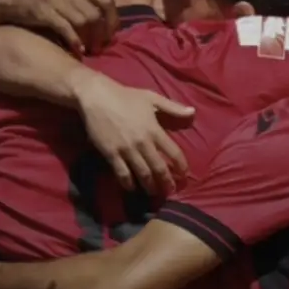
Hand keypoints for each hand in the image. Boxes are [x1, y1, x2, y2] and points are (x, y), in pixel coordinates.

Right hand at [0, 0, 117, 54]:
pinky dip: (75, 42)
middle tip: (99, 48)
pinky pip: (66, 28)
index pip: (106, 0)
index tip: (110, 36)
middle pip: (96, 14)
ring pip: (84, 21)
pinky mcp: (42, 10)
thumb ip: (82, 0)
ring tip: (89, 50)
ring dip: (89, 40)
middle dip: (101, 35)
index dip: (112, 21)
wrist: (4, 0)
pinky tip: (77, 51)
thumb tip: (105, 19)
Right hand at [73, 72, 194, 194]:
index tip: (184, 176)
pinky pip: (122, 174)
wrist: (96, 96)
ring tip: (154, 193)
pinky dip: (128, 184)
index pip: (174, 153)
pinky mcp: (111, 154)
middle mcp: (143, 142)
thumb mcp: (152, 98)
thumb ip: (173, 108)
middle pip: (159, 168)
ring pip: (142, 174)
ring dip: (150, 187)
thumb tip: (193, 113)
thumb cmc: (125, 96)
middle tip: (170, 191)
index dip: (181, 167)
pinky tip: (132, 188)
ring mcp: (126, 150)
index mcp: (154, 130)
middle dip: (167, 183)